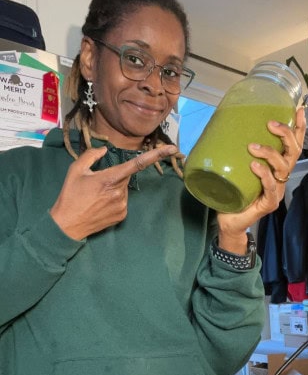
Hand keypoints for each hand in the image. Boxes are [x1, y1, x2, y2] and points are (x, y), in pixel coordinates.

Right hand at [50, 143, 178, 239]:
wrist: (67, 225)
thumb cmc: (70, 196)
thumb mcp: (75, 170)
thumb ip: (91, 155)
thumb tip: (105, 150)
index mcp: (110, 179)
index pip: (137, 164)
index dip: (156, 155)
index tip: (173, 149)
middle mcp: (120, 192)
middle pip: (124, 177)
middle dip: (113, 177)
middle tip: (94, 185)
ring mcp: (123, 205)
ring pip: (123, 189)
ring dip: (113, 189)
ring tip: (95, 197)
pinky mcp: (122, 215)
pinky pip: (122, 201)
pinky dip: (113, 200)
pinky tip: (100, 205)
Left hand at [216, 107, 305, 253]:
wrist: (228, 220)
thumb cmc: (232, 192)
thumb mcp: (235, 167)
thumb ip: (235, 151)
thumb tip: (218, 127)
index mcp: (276, 167)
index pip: (293, 145)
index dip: (298, 128)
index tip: (299, 110)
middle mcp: (280, 177)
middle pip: (293, 152)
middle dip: (286, 135)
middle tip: (271, 124)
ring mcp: (276, 191)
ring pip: (283, 167)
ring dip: (270, 154)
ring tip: (253, 147)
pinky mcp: (269, 203)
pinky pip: (271, 187)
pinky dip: (264, 175)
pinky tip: (255, 167)